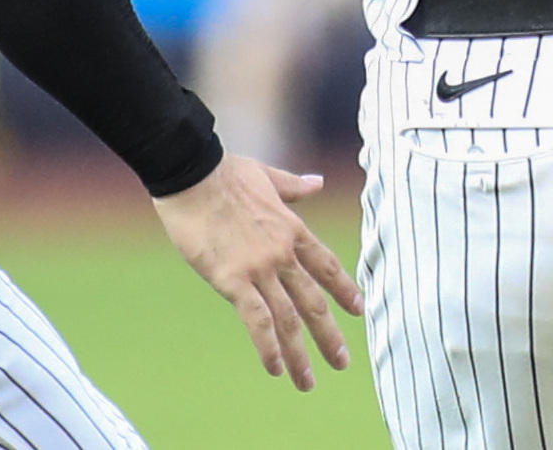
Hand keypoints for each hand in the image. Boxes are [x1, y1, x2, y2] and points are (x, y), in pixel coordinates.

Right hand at [152, 154, 366, 390]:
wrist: (193, 171)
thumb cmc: (224, 171)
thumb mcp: (267, 176)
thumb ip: (294, 186)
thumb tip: (318, 182)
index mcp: (293, 229)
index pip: (326, 266)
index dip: (344, 289)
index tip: (359, 309)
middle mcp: (283, 253)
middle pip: (314, 301)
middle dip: (330, 336)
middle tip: (343, 362)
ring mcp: (261, 268)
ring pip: (289, 319)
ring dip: (301, 353)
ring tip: (310, 381)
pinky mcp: (233, 280)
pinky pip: (257, 321)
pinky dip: (269, 348)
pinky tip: (276, 369)